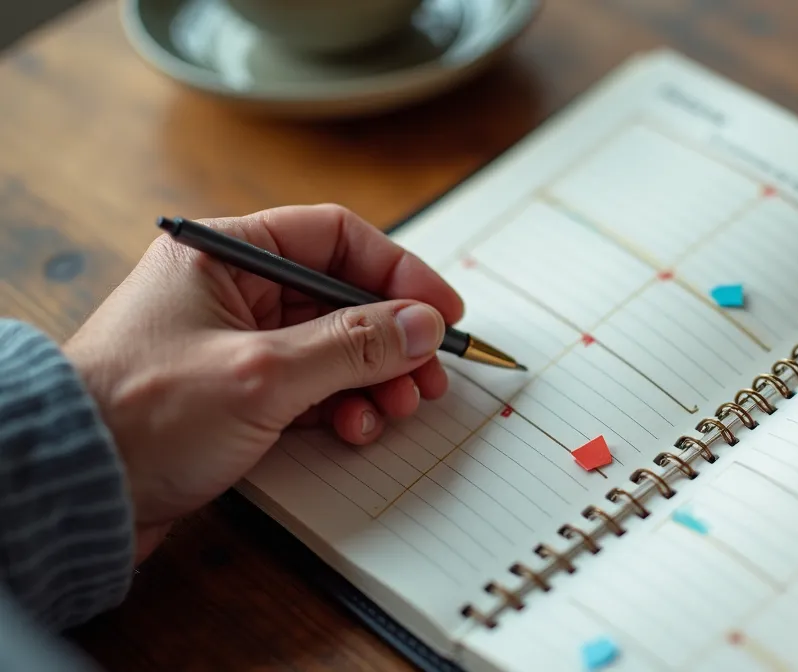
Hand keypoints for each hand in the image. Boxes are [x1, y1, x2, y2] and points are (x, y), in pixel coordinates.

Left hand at [63, 204, 462, 562]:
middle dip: (393, 339)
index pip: (334, 238)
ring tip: (395, 409)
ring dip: (375, 379)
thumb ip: (354, 345)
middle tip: (428, 375)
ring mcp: (235, 344)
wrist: (72, 490)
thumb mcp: (264, 372)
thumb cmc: (139, 414)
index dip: (398, 272)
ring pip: (333, 347)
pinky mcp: (235, 394)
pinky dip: (342, 407)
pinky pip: (311, 387)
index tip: (442, 311)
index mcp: (225, 254)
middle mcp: (231, 290)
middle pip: (342, 297)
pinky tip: (355, 429)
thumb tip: (423, 324)